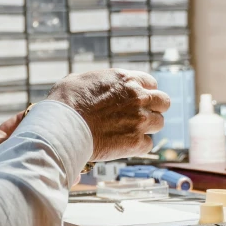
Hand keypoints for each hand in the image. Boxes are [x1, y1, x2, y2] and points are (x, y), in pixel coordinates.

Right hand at [46, 69, 169, 161]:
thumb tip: (93, 86)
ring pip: (159, 124)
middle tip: (141, 115)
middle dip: (154, 108)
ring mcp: (139, 120)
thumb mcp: (78, 80)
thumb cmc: (65, 102)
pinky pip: (147, 144)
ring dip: (147, 127)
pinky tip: (123, 144)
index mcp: (126, 80)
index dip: (145, 91)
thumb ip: (96, 81)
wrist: (62, 127)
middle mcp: (138, 97)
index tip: (137, 99)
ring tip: (129, 131)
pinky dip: (137, 145)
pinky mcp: (135, 142)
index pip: (151, 82)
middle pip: (164, 102)